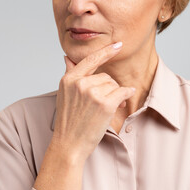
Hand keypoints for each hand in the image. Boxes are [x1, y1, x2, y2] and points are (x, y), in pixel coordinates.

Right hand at [51, 42, 135, 163]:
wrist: (69, 144)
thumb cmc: (68, 121)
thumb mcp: (64, 95)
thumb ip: (69, 74)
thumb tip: (67, 58)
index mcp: (69, 80)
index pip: (90, 60)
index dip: (106, 52)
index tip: (117, 45)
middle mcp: (80, 83)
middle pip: (105, 76)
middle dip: (108, 88)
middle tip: (102, 103)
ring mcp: (92, 93)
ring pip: (114, 85)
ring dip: (115, 95)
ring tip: (106, 108)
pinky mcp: (105, 104)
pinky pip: (123, 91)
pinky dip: (126, 95)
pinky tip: (123, 101)